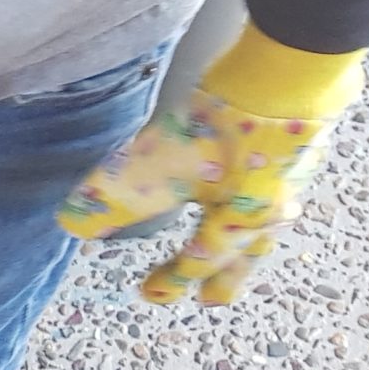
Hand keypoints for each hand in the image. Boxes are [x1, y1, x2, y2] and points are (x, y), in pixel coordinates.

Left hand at [59, 24, 364, 305]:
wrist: (289, 69)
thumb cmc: (226, 128)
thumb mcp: (157, 166)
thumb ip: (112, 196)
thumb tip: (70, 225)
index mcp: (240, 222)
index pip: (201, 259)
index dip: (172, 278)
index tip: (149, 294)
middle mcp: (273, 206)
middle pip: (245, 251)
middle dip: (226, 276)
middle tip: (213, 300)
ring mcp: (293, 174)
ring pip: (267, 219)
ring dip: (247, 237)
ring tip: (237, 241)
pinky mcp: (299, 141)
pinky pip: (277, 181)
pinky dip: (259, 194)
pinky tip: (257, 182)